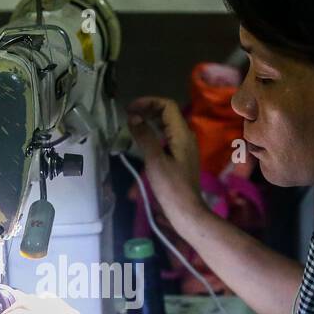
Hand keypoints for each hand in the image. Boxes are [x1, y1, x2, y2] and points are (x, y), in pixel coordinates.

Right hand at [126, 96, 203, 220]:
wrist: (186, 211)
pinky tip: (143, 139)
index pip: (167, 106)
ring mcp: (184, 147)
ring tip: (132, 123)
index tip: (129, 109)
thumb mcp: (155, 161)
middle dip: (148, 109)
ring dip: (150, 120)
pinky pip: (167, 136)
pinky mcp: (180, 157)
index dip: (148, 102)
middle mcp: (186, 136)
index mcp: (182, 134)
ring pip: (167, 125)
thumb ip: (144, 136)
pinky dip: (154, 132)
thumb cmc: (171, 187)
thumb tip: (133, 117)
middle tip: (128, 115)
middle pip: (168, 113)